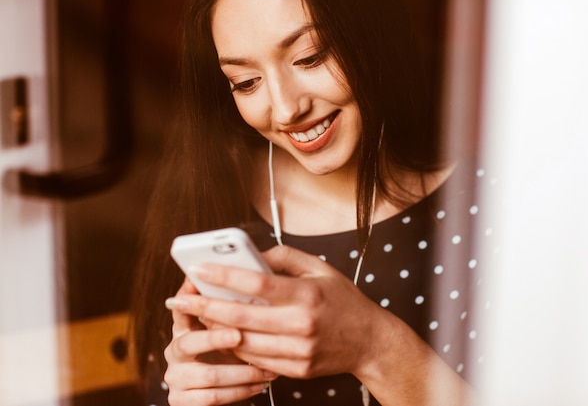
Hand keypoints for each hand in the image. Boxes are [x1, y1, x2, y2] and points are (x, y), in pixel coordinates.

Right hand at [164, 279, 277, 405]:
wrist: (214, 394)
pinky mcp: (181, 401)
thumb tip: (256, 297)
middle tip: (238, 335)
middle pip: (189, 343)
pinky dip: (239, 392)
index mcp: (183, 330)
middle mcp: (174, 352)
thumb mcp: (227, 336)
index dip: (186, 296)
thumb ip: (232, 319)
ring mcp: (175, 377)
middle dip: (215, 338)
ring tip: (266, 370)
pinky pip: (213, 397)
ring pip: (209, 375)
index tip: (196, 282)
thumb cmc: (226, 357)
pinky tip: (258, 386)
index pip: (181, 310)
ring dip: (242, 373)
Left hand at [167, 245, 390, 379]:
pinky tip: (224, 334)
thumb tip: (251, 257)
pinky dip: (236, 347)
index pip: (257, 284)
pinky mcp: (296, 369)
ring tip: (198, 315)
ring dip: (215, 329)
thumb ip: (284, 257)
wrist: (370, 342)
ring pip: (243, 343)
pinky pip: (256, 359)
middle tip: (179, 299)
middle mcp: (301, 324)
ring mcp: (298, 351)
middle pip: (241, 317)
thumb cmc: (344, 300)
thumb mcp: (320, 268)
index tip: (198, 268)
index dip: (223, 276)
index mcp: (307, 294)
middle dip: (204, 307)